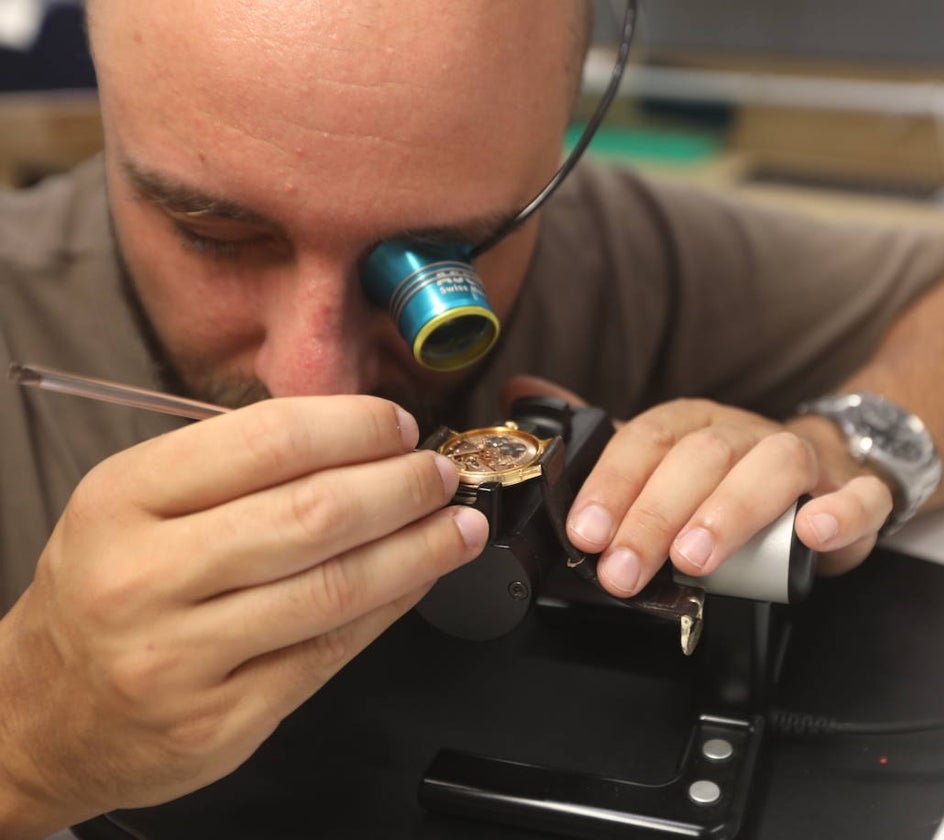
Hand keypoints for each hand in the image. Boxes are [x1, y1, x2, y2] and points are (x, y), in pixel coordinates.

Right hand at [0, 396, 487, 836]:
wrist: (41, 714)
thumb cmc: (102, 591)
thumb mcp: (133, 505)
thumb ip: (232, 468)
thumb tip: (358, 440)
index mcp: (123, 499)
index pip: (269, 440)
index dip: (354, 428)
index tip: (398, 426)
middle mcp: (146, 576)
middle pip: (313, 514)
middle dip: (401, 486)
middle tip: (441, 474)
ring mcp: (183, 657)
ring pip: (335, 587)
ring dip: (418, 549)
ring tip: (459, 524)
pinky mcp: (223, 719)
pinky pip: (332, 651)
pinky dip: (392, 606)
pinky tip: (421, 578)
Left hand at [502, 376, 893, 596]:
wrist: (822, 470)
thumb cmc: (728, 477)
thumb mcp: (659, 459)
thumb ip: (597, 439)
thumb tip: (520, 391)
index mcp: (693, 425)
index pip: (647, 440)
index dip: (613, 484)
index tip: (585, 534)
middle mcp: (744, 434)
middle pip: (701, 458)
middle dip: (655, 516)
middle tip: (624, 571)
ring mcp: (803, 459)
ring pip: (773, 467)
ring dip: (730, 511)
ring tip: (695, 560)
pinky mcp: (852, 491)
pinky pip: (858, 494)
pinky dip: (840, 511)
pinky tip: (813, 532)